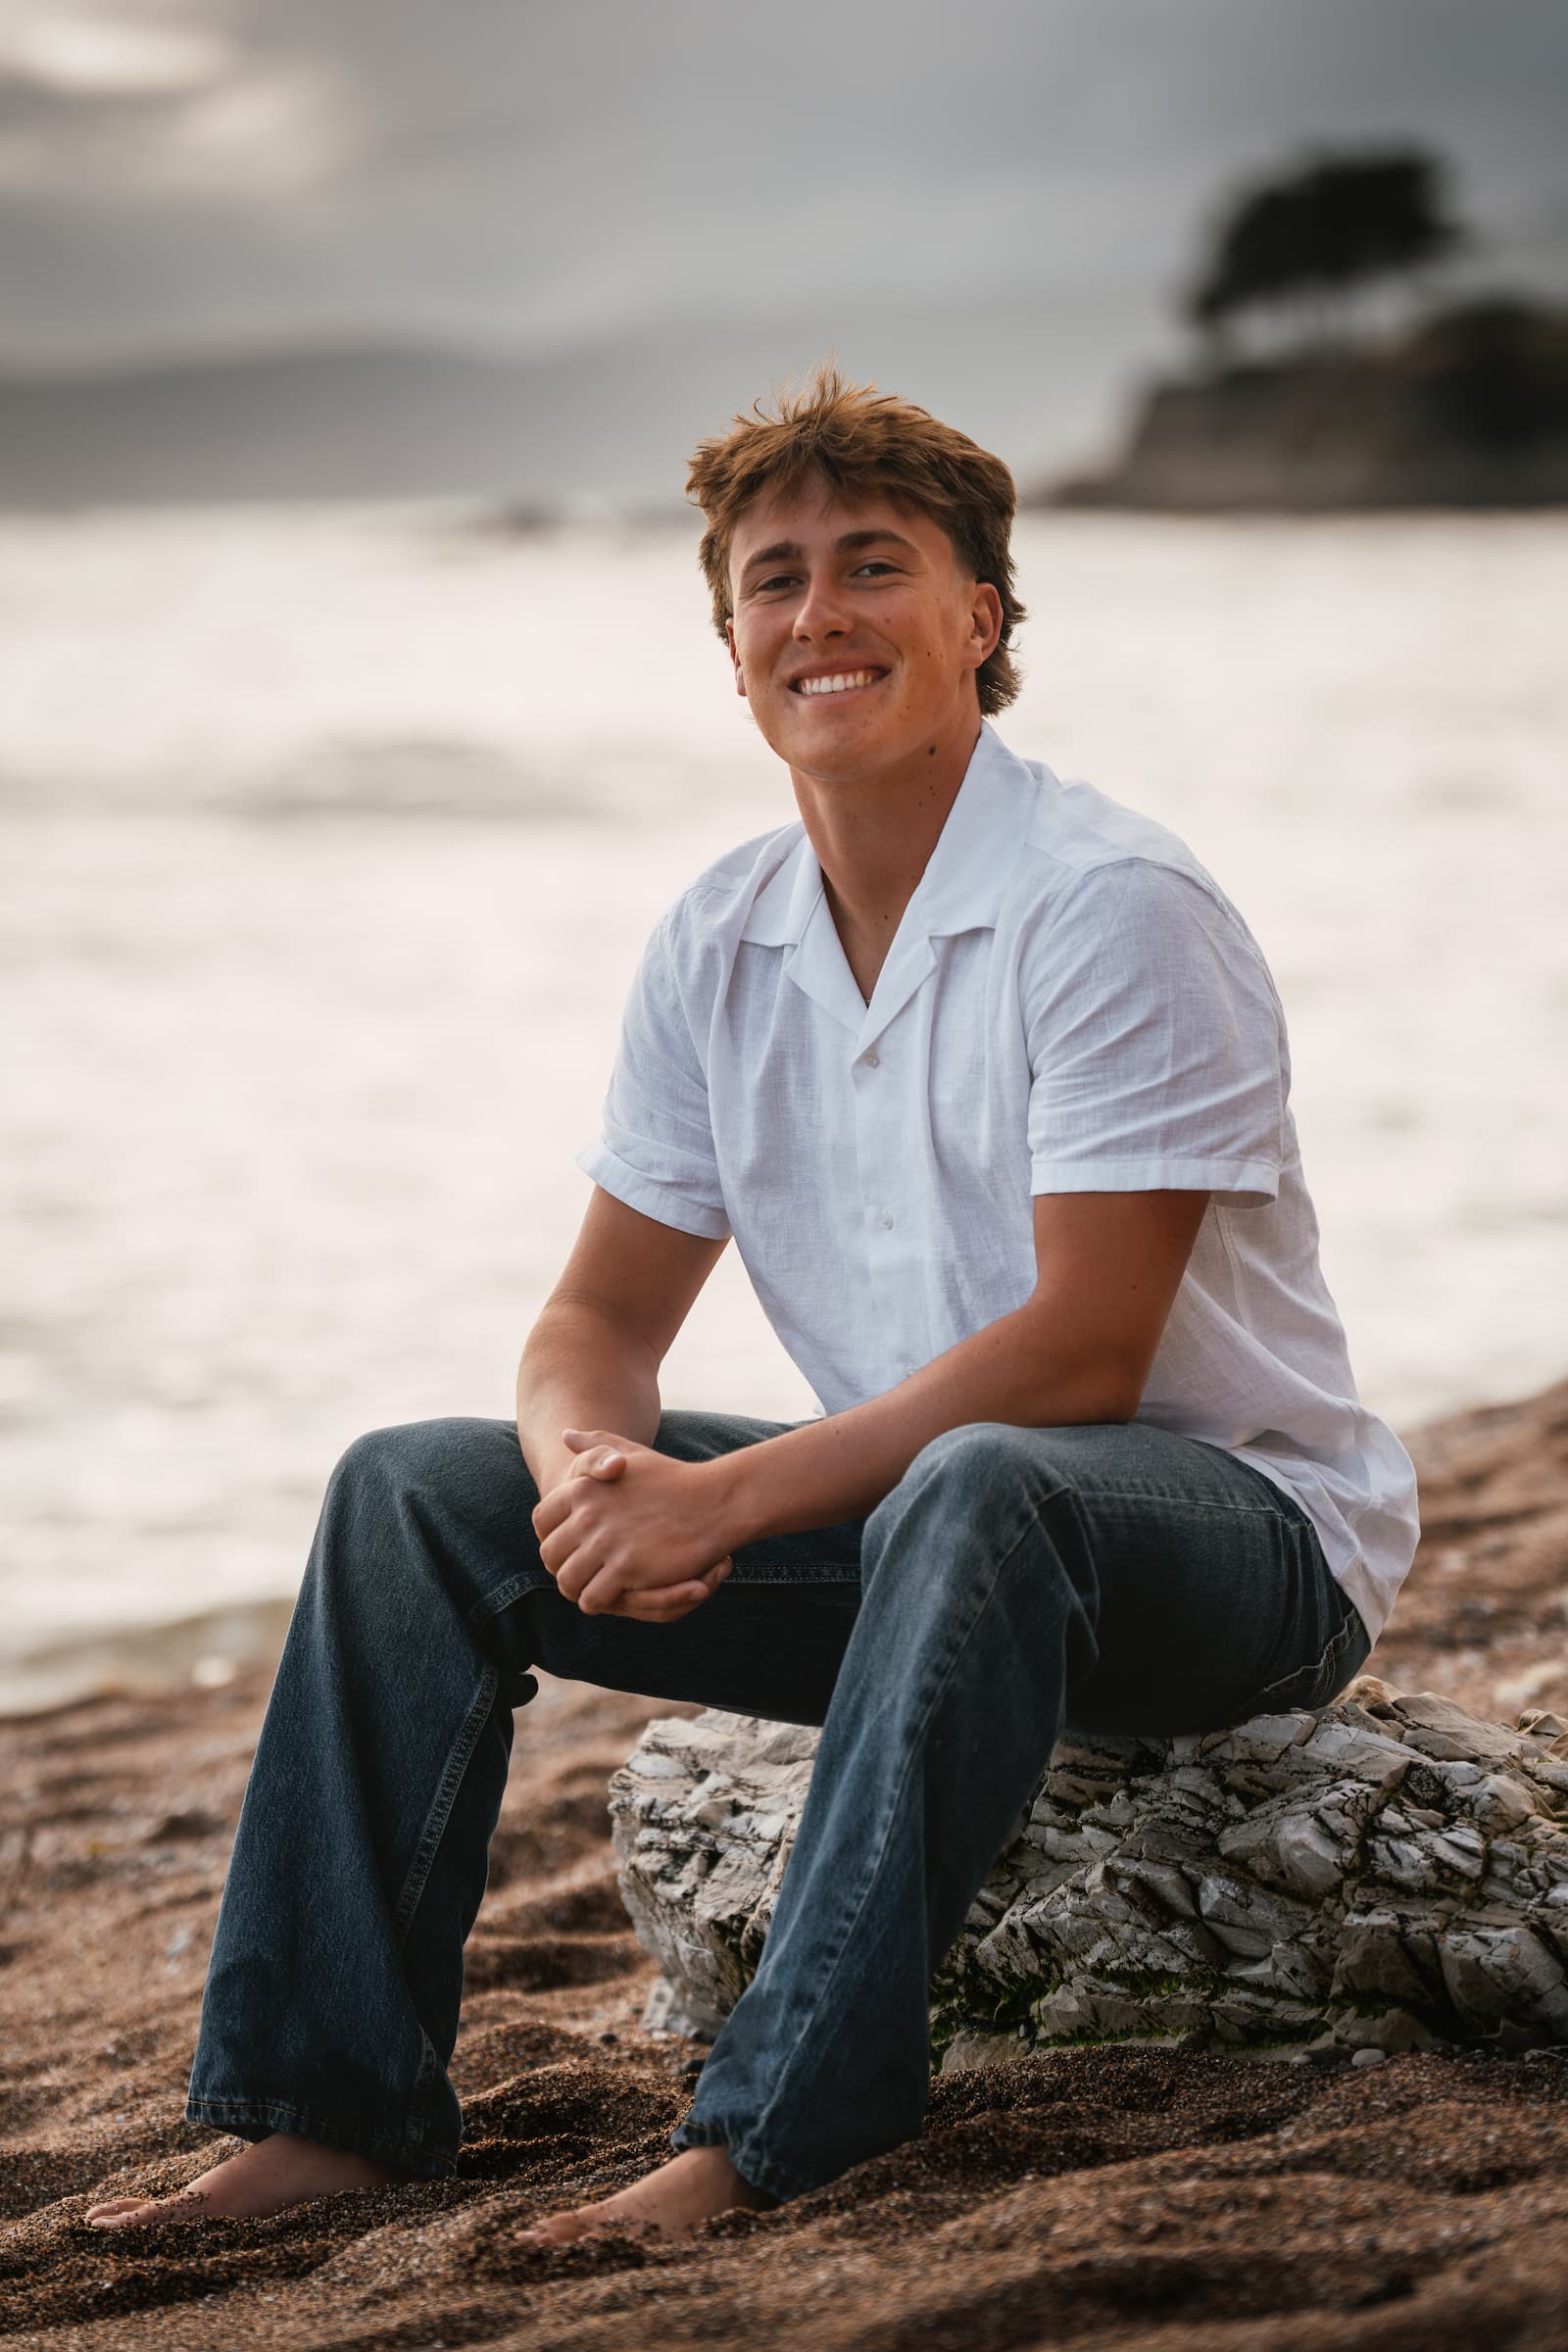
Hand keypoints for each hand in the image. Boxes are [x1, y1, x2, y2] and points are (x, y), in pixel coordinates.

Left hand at [532, 1429, 734, 1620]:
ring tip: (592, 1589)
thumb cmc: (671, 1479)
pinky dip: (599, 1602)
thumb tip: (565, 1435)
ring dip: (578, 1589)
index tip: (568, 1546)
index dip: (550, 1537)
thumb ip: (594, 1445)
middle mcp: (588, 1515)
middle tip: (580, 1573)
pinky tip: (612, 1596)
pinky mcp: (626, 1568)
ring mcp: (606, 1543)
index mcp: (583, 1488)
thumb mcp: (629, 1452)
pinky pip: (594, 1598)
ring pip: (568, 1582)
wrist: (712, 1502)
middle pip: (550, 1556)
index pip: (542, 1521)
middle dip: (562, 1567)